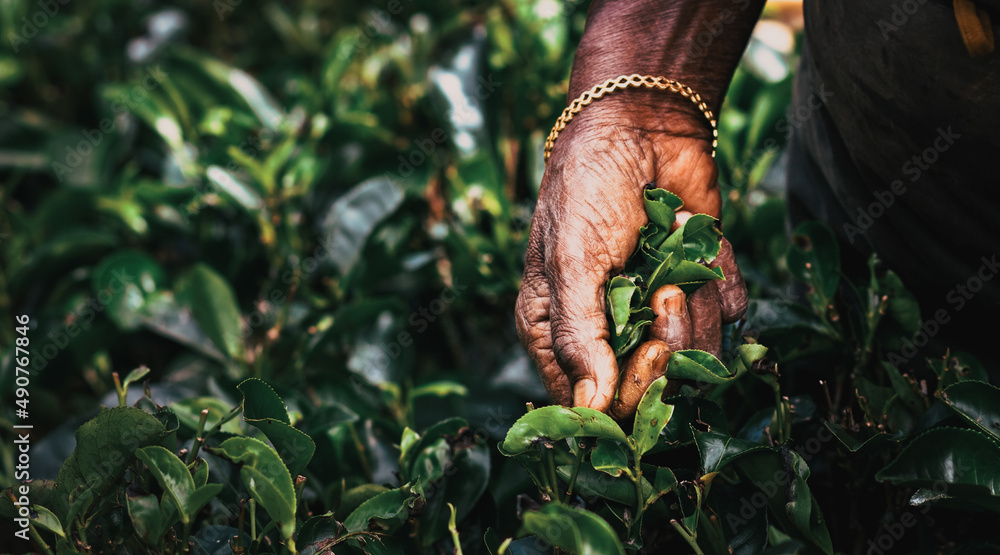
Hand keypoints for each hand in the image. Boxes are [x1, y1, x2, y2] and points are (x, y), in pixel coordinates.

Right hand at [514, 102, 747, 416]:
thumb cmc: (589, 187)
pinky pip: (727, 314)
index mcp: (557, 331)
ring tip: (674, 244)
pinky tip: (692, 234)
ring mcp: (653, 311)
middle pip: (652, 387)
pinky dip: (719, 275)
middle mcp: (606, 331)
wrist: (644, 123)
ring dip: (696, 301)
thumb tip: (590, 408)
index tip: (649, 350)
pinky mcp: (697, 288)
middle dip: (668, 339)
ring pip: (697, 355)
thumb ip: (578, 334)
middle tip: (665, 290)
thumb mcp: (571, 261)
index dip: (629, 391)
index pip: (593, 404)